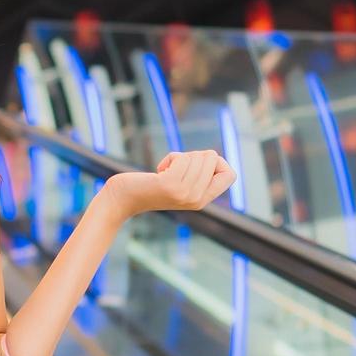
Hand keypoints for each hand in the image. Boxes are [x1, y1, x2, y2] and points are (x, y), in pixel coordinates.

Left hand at [102, 149, 235, 219]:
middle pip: (213, 159)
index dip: (217, 163)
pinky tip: (160, 170)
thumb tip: (212, 156)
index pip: (230, 175)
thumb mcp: (180, 183)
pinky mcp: (170, 185)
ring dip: (181, 156)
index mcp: (203, 200)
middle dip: (195, 155)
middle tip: (177, 168)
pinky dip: (171, 157)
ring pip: (199, 156)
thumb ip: (197, 174)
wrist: (125, 199)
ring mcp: (185, 193)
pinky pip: (182, 158)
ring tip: (167, 170)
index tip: (197, 166)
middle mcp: (197, 199)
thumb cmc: (151, 186)